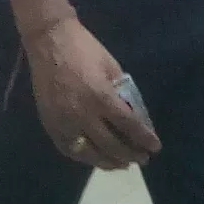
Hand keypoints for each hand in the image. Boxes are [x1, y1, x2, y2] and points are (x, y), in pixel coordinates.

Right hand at [27, 16, 159, 169]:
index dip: (144, 138)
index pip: (128, 125)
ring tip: (122, 164)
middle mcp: (82, 114)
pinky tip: (95, 157)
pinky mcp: (50, 124)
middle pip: (111, 145)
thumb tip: (131, 116)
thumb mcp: (110, 66)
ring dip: (109, 162)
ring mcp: (64, 122)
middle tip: (142, 159)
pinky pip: (69, 149)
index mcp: (100, 96)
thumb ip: (120, 93)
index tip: (155, 147)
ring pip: (90, 154)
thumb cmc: (84, 47)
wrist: (49, 38)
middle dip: (130, 154)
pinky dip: (84, 157)